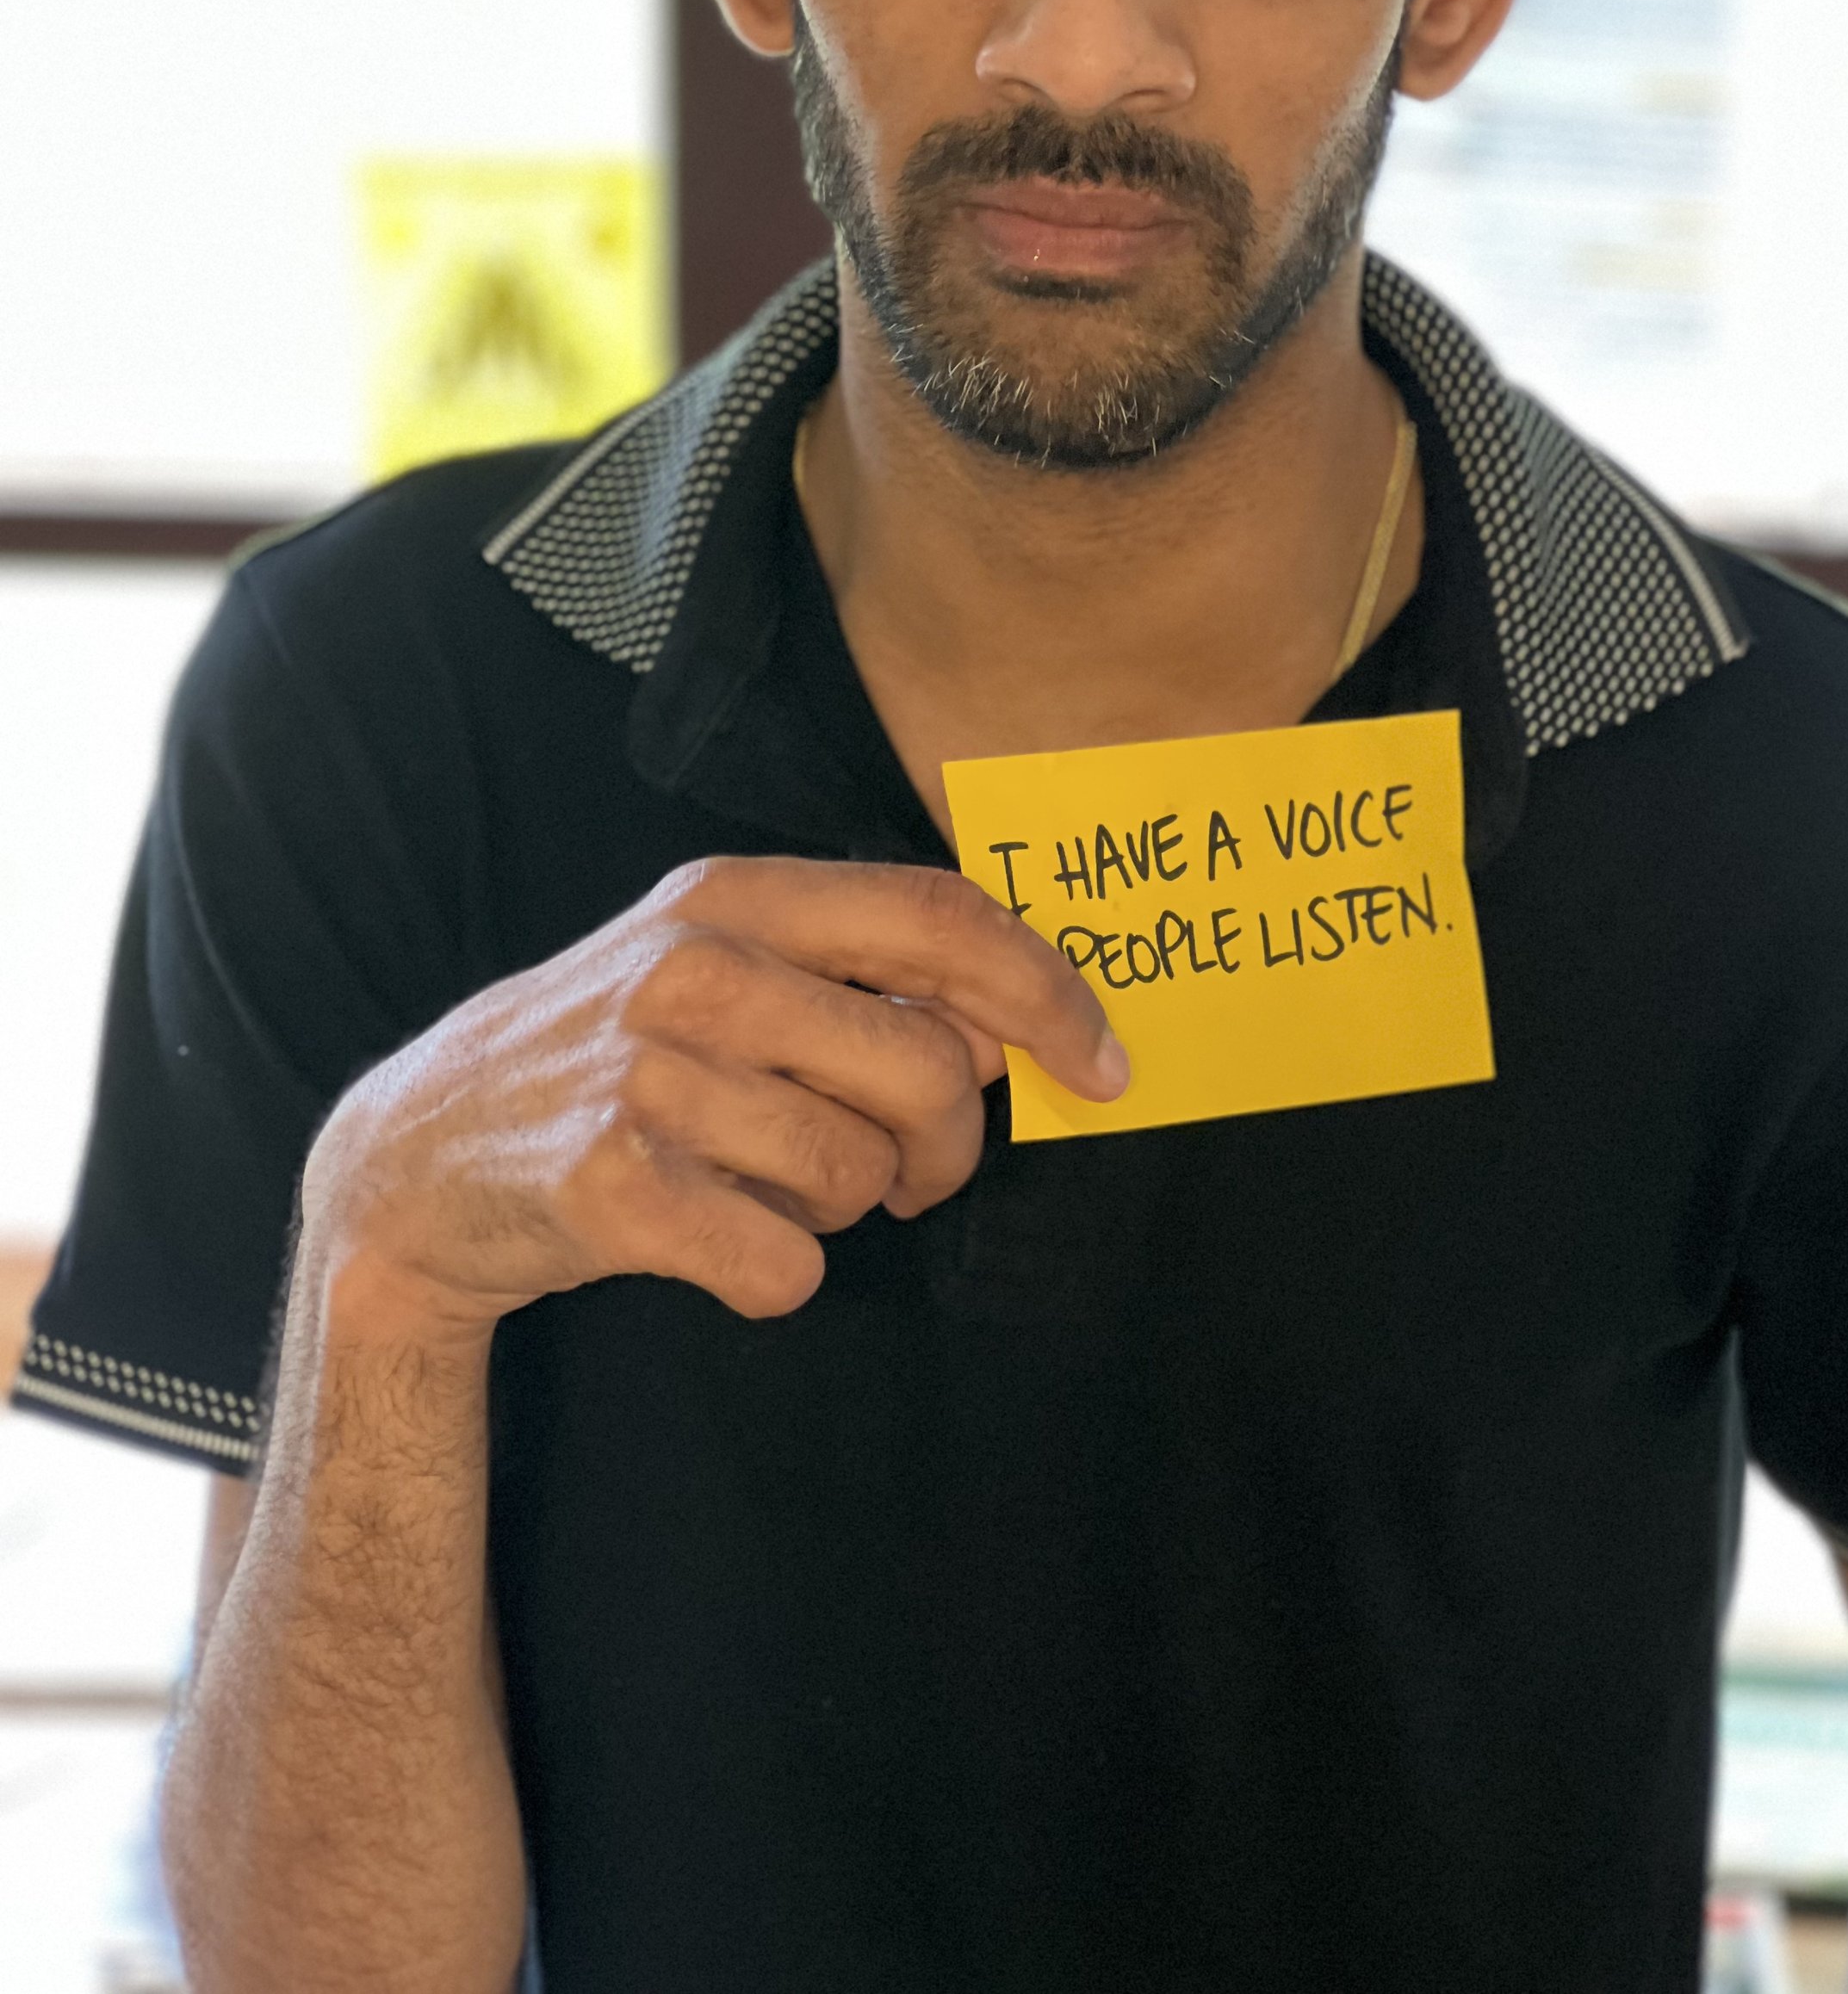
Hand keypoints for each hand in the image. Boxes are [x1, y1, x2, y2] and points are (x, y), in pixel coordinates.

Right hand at [301, 857, 1127, 1331]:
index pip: (940, 919)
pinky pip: (785, 1263)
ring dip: (839, 1209)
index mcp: (735, 894)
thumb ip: (857, 972)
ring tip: (761, 1184)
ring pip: (860, 1175)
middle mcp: (693, 966)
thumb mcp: (717, 965)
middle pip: (929, 1068)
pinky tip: (711, 1240)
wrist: (418, 1155)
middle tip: (908, 1173)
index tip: (1107, 1063)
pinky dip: (771, 1275)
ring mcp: (647, 1074)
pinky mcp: (613, 1187)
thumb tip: (1016, 1029)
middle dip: (944, 1143)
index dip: (1048, 992)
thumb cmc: (611, 1055)